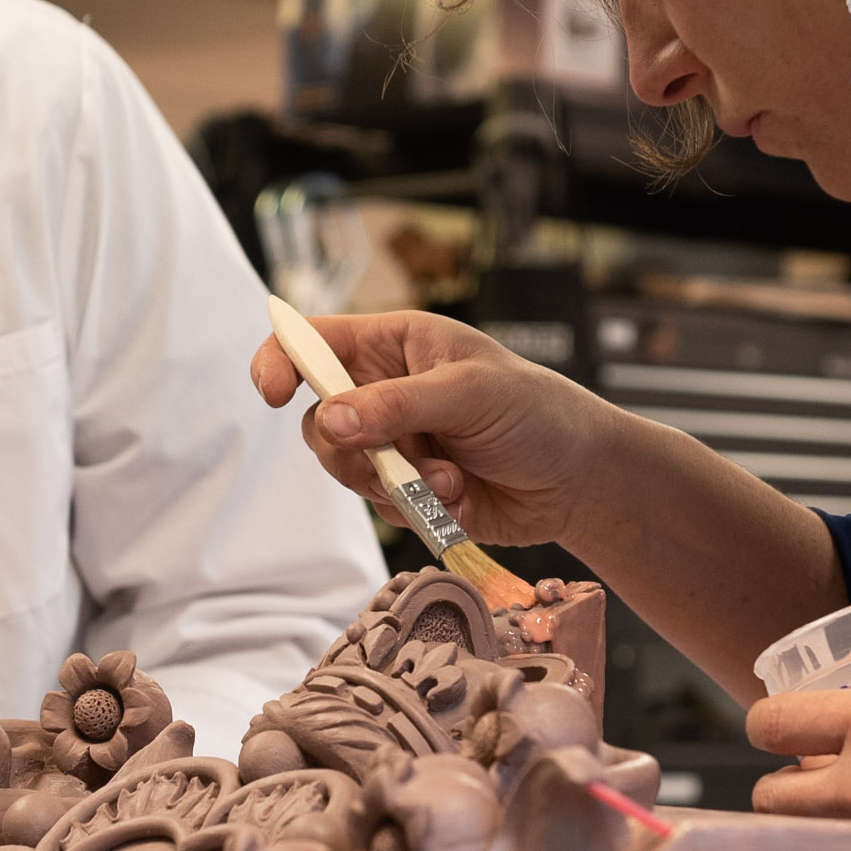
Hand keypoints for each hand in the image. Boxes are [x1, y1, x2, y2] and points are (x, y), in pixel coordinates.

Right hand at [248, 309, 620, 549]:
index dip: (282, 360)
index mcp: (396, 343)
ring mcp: (394, 442)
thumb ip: (398, 404)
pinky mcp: (407, 490)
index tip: (273, 392)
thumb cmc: (536, 412)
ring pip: (345, 469)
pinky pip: (378, 505)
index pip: (317, 341)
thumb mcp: (470, 393)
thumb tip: (331, 419)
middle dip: (347, 448)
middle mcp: (386, 390)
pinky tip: (459, 497)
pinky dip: (414, 509)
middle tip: (386, 460)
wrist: (578, 480)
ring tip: (449, 480)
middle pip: (319, 419)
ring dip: (392, 483)